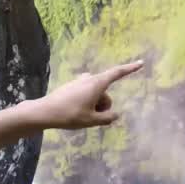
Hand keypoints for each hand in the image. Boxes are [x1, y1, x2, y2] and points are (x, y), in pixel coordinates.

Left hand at [27, 61, 144, 129]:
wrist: (43, 112)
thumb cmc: (69, 115)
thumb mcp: (91, 120)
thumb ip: (107, 117)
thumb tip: (115, 115)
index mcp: (97, 84)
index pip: (118, 73)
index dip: (130, 69)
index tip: (141, 63)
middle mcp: (89, 79)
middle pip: (105, 90)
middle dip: (104, 103)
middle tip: (94, 117)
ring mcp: (79, 82)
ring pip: (95, 92)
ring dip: (94, 103)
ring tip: (83, 116)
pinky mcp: (71, 86)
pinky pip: (85, 93)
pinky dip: (86, 101)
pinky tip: (74, 112)